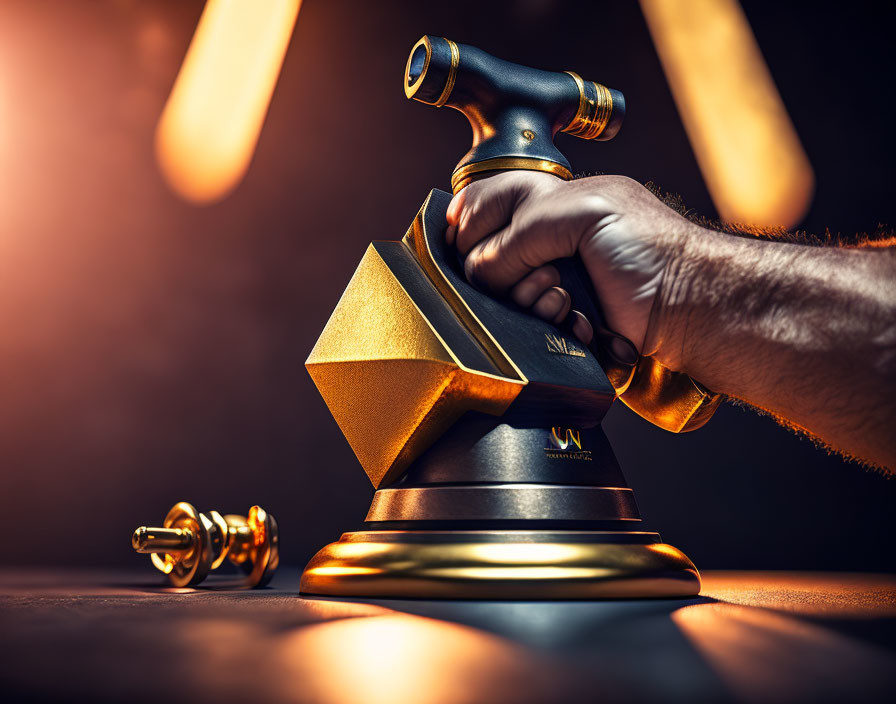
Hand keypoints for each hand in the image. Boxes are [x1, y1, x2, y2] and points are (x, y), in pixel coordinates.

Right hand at [446, 172, 701, 354]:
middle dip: (505, 272)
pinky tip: (576, 318)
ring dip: (531, 301)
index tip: (484, 247)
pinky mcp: (560, 319)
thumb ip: (519, 230)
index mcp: (544, 202)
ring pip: (503, 298)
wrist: (685, 304)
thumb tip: (477, 268)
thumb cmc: (650, 248)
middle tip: (548, 272)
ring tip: (566, 297)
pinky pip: (528, 326)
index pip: (479, 208)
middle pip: (482, 260)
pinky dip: (549, 324)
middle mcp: (541, 241)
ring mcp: (549, 281)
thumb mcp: (582, 213)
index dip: (473, 230)